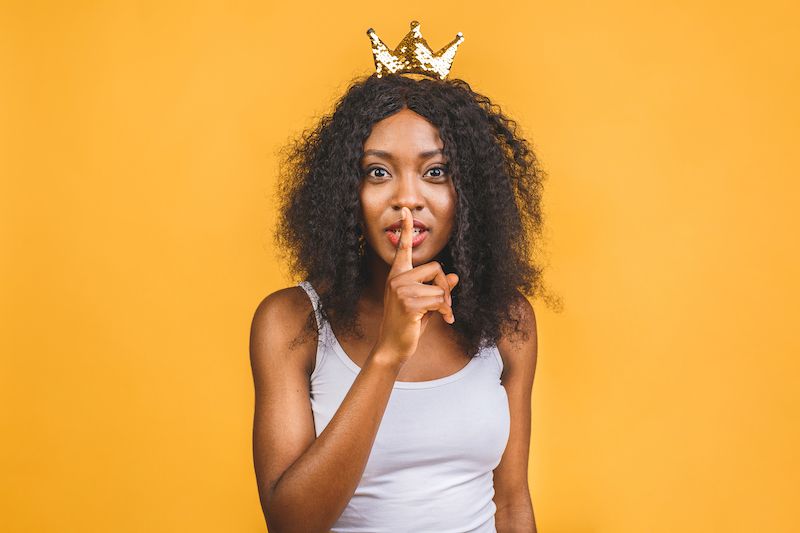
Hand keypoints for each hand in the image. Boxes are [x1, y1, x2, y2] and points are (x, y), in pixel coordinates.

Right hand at [374, 206, 459, 365]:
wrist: (392, 346)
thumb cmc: (408, 324)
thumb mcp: (425, 303)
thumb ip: (437, 288)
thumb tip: (455, 276)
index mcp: (398, 274)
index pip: (402, 247)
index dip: (405, 228)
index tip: (406, 210)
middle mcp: (397, 278)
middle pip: (436, 268)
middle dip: (445, 287)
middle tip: (445, 305)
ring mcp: (401, 289)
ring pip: (440, 287)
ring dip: (446, 304)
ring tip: (441, 315)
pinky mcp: (409, 302)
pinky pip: (440, 300)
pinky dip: (445, 312)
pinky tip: (440, 320)